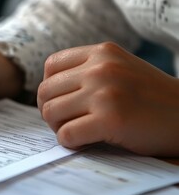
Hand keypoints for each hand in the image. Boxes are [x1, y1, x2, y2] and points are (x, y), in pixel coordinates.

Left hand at [37, 42, 178, 155]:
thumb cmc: (150, 97)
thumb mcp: (119, 69)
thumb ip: (87, 71)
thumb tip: (45, 92)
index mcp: (102, 52)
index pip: (51, 66)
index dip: (51, 88)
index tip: (64, 102)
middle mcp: (101, 68)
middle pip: (45, 91)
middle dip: (51, 110)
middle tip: (67, 121)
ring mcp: (105, 93)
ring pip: (50, 112)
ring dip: (58, 127)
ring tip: (76, 131)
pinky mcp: (110, 119)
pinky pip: (66, 134)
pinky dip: (69, 142)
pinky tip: (84, 142)